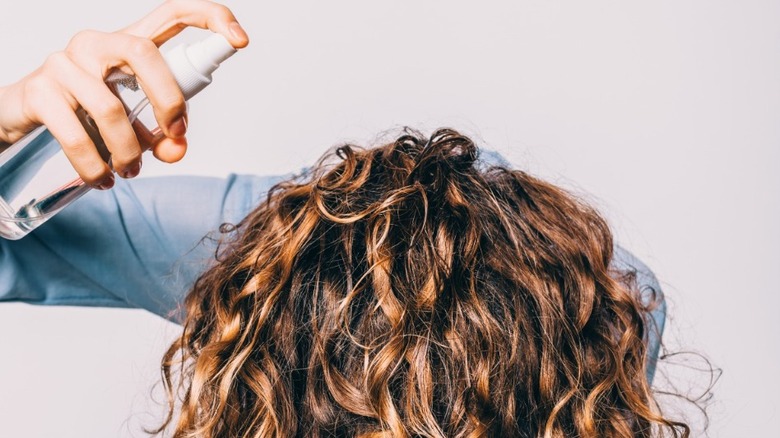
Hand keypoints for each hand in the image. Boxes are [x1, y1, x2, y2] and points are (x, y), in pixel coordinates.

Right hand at [0, 0, 248, 188]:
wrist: (24, 119)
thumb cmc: (87, 114)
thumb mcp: (134, 124)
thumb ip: (164, 135)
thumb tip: (176, 150)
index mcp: (127, 45)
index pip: (172, 14)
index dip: (210, 18)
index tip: (240, 41)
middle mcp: (96, 44)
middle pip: (144, 54)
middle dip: (169, 102)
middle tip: (175, 139)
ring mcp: (64, 63)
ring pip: (111, 108)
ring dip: (129, 151)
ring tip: (130, 171)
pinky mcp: (40, 91)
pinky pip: (77, 136)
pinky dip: (95, 166)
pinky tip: (102, 178)